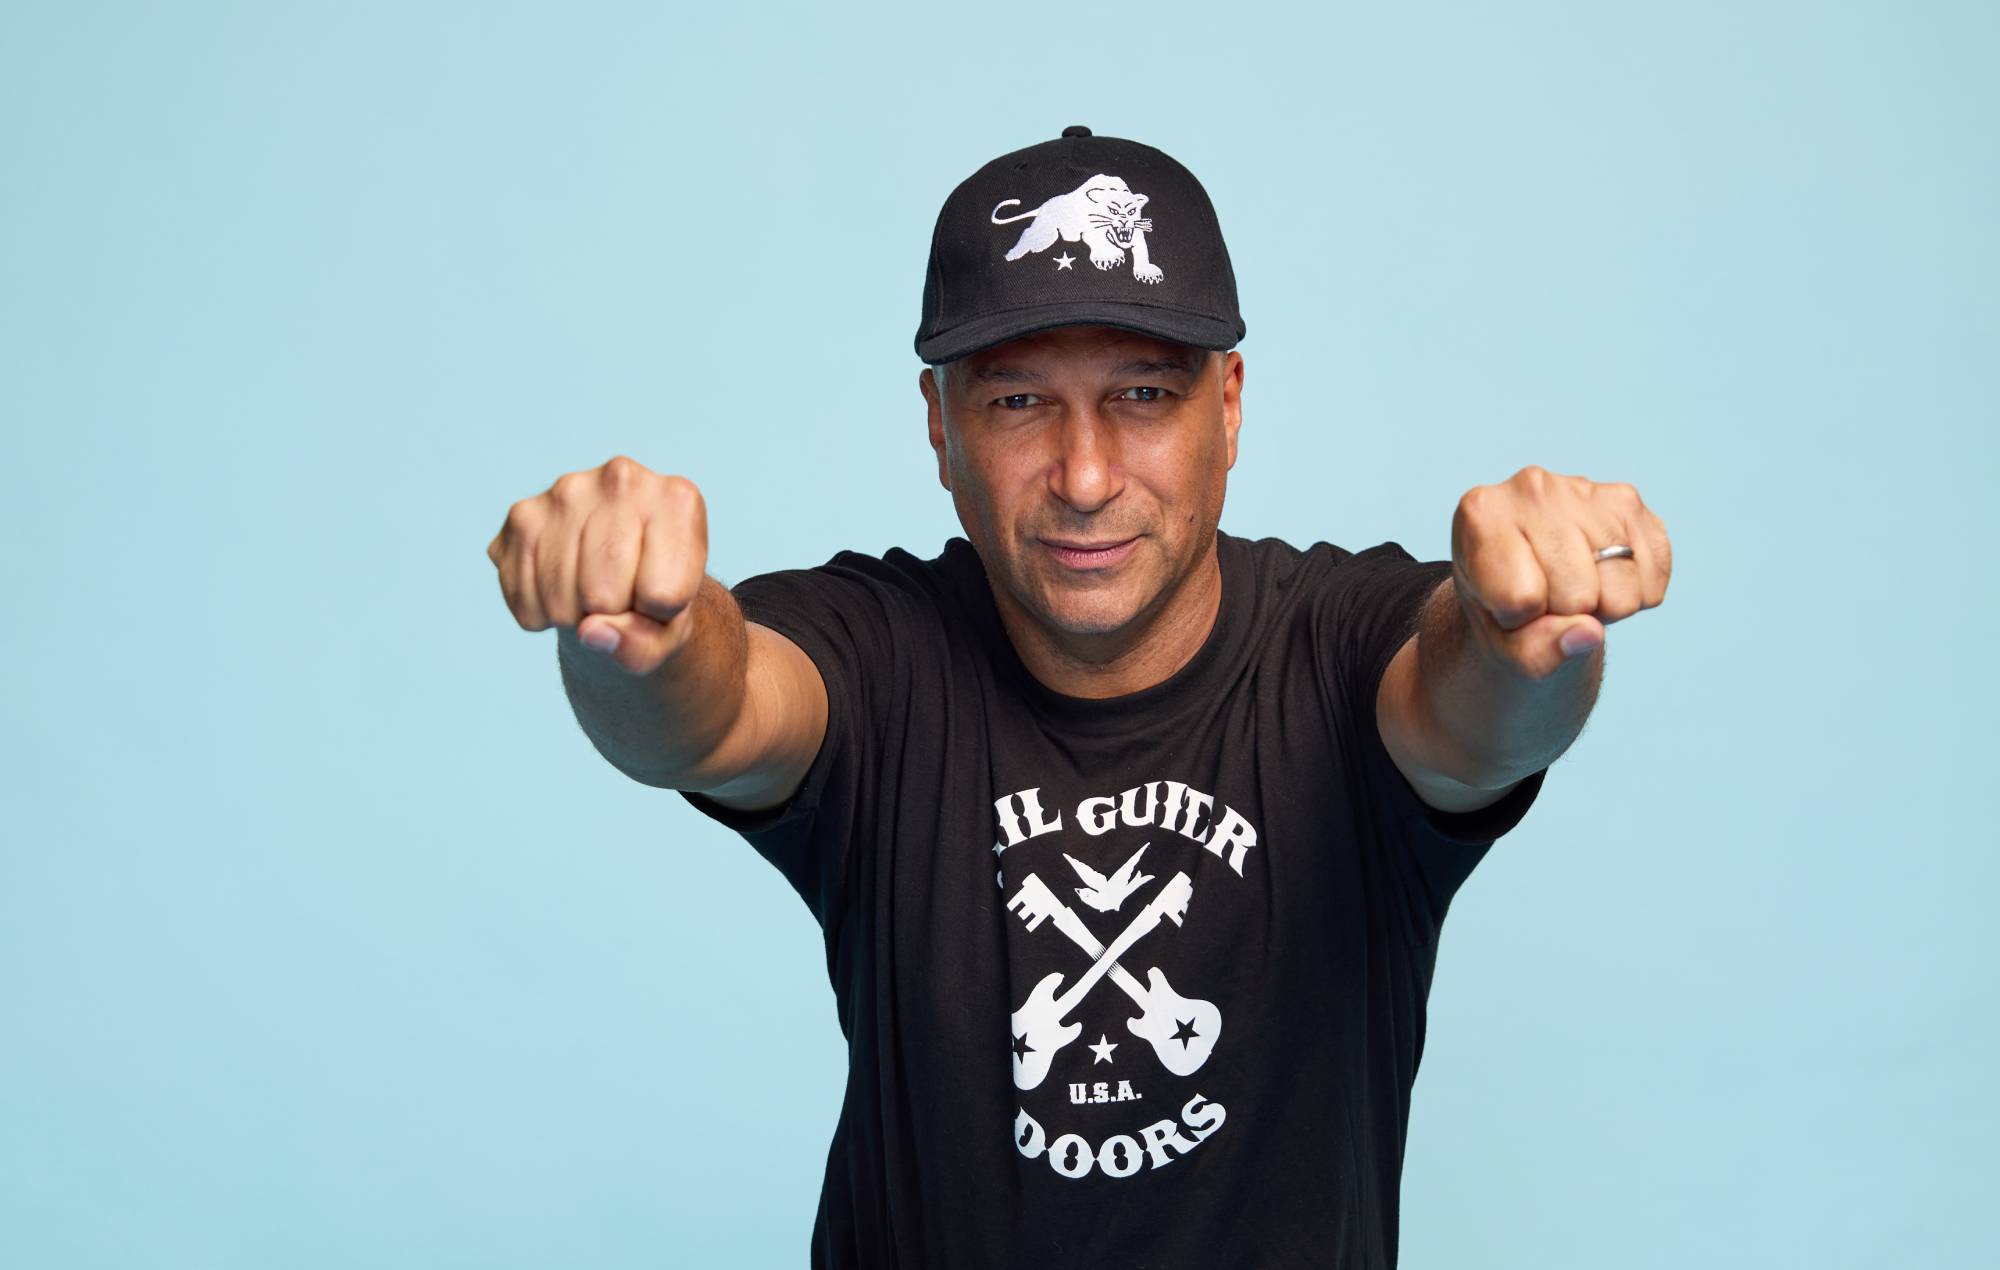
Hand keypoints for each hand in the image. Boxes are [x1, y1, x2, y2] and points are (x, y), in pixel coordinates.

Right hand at [486, 455, 707, 674]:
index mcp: (678, 499)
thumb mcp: (668, 632)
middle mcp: (621, 478)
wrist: (622, 573)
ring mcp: (565, 491)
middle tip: (621, 596)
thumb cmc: (656, 599)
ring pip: (560, 600)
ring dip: (573, 617)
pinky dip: (539, 612)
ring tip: (592, 591)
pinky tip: (562, 587)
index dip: (656, 614)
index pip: (662, 595)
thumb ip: (641, 644)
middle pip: (603, 594)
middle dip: (610, 616)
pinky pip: (524, 597)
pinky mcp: (522, 514)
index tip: (660, 594)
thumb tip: (590, 632)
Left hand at [1450, 465, 1671, 679]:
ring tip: (1572, 585)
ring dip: (1604, 606)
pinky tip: (1603, 575)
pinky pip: (1653, 574)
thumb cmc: (1503, 613)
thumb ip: (1535, 652)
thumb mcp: (1501, 646)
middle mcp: (1531, 487)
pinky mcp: (1628, 500)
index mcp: (1480, 513)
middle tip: (1545, 596)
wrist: (1524, 583)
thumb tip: (1588, 633)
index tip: (1507, 602)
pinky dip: (1636, 592)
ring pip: (1622, 589)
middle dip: (1566, 614)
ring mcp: (1584, 487)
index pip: (1521, 599)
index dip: (1520, 620)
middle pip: (1578, 594)